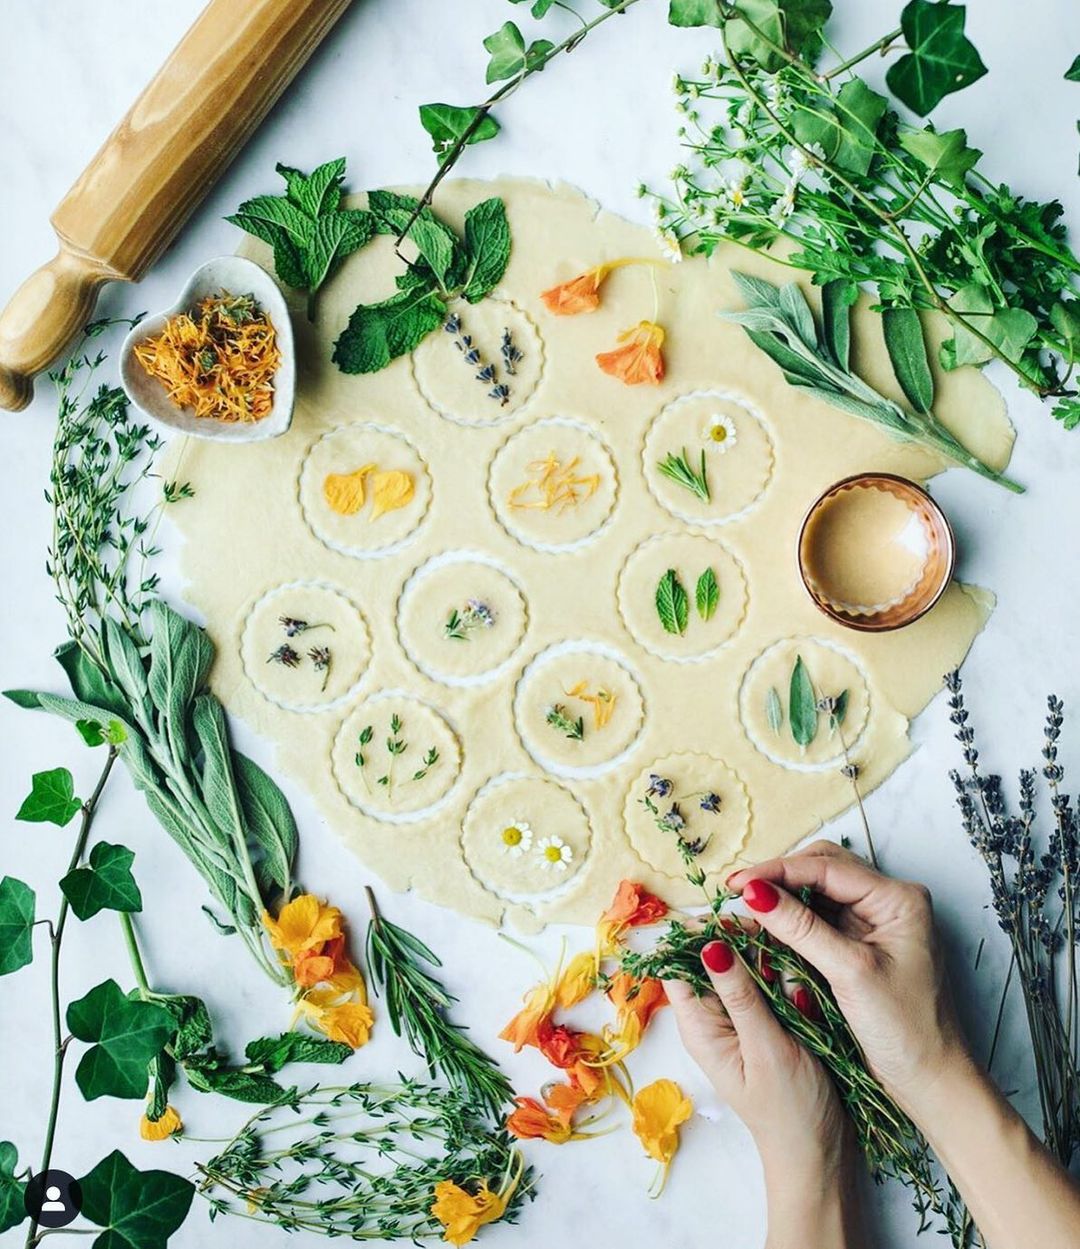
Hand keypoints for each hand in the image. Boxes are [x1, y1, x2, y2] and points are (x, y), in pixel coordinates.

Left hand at [666, 933, 858, 1247]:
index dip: (701, 933)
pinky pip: (767, 985)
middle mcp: (715, 1017)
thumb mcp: (766, 1047)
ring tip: (788, 938)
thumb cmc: (790, 1111)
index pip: (681, 963)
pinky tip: (801, 963)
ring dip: (763, 951)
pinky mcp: (769, 1024)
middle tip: (772, 922)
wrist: (820, 1157)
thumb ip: (741, 995)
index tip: (736, 914)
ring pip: (743, 966)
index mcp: (701, 1024)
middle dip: (738, 936)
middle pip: (712, 958)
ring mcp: (742, 1020)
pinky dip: (781, 970)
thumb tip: (709, 944)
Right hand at [726, 840, 970, 1117]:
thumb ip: (801, 928)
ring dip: (783, 897)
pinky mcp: (863, 944)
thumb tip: (754, 893)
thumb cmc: (907, 1031)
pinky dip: (793, 920)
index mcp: (899, 900)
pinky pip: (821, 918)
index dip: (778, 871)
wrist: (932, 1082)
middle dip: (779, 877)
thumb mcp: (850, 973)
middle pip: (823, 869)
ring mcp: (876, 923)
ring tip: (746, 906)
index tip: (737, 883)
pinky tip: (768, 925)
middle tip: (737, 891)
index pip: (827, 868)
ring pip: (819, 892)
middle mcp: (889, 903)